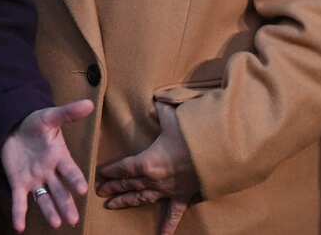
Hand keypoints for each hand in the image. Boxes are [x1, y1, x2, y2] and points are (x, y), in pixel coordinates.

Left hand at [1, 99, 93, 231]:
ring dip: (50, 211)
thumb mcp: (50, 117)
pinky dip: (19, 214)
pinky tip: (19, 227)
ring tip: (57, 224)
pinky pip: (20, 200)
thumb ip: (68, 113)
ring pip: (44, 198)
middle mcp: (49, 172)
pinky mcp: (18, 183)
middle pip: (60, 191)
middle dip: (66, 204)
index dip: (75, 179)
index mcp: (59, 157)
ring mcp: (35, 179)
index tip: (82, 189)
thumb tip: (89, 103)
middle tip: (73, 219)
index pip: (70, 170)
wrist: (14, 126)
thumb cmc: (35, 124)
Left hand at [95, 103, 198, 234]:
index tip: (98, 173)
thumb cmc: (194, 134)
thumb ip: (160, 108)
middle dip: (113, 187)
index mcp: (148, 161)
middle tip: (98, 191)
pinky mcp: (184, 196)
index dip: (110, 171)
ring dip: (126, 201)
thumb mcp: (173, 116)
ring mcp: (169, 189)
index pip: (123, 168)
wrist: (222, 155)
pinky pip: (174, 213)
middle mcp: (156, 179)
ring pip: (143, 198)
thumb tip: (155, 97)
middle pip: (129, 184)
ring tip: (111, 206)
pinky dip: (168, 225)